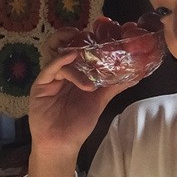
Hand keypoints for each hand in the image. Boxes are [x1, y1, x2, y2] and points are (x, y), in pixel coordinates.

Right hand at [26, 28, 137, 157]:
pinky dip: (61, 61)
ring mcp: (49, 77)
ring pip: (55, 53)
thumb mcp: (99, 101)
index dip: (87, 38)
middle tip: (88, 32)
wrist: (62, 144)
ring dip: (70, 49)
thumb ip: (114, 86)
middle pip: (61, 45)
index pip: (77, 48)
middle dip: (72, 35)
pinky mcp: (40, 85)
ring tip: (81, 50)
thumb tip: (136, 75)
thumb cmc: (78, 123)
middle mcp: (60, 71)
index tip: (101, 32)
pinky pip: (49, 68)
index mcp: (74, 72)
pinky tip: (71, 59)